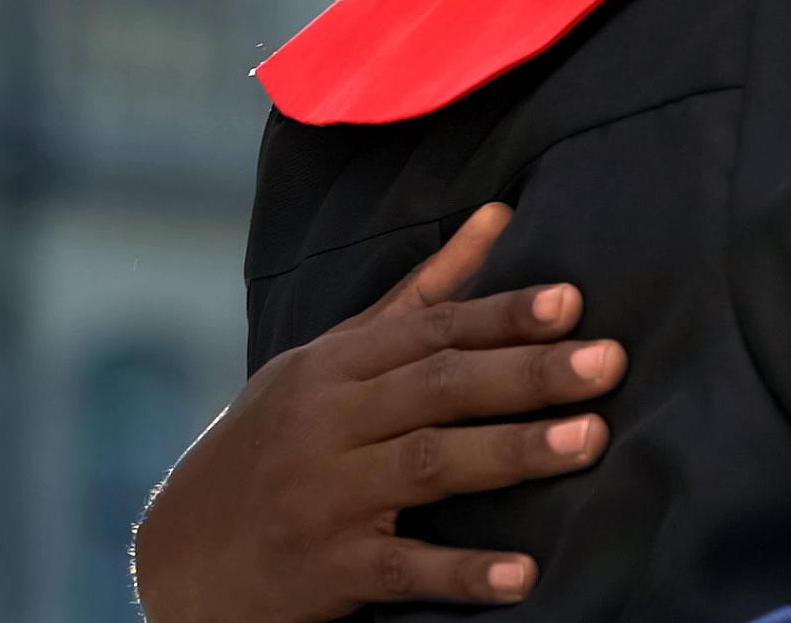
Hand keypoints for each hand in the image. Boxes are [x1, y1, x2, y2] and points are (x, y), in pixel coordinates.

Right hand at [133, 203, 624, 622]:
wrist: (183, 553)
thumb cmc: (280, 439)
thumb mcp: (334, 360)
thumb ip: (422, 295)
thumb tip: (500, 216)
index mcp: (338, 366)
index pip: (431, 331)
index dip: (502, 314)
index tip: (573, 301)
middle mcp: (331, 421)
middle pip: (438, 388)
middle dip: (526, 374)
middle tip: (607, 364)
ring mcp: (326, 494)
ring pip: (428, 465)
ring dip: (511, 452)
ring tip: (590, 441)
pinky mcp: (327, 568)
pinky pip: (402, 567)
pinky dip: (462, 572)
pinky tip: (523, 574)